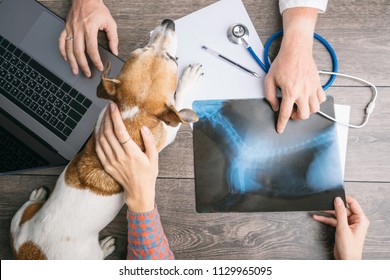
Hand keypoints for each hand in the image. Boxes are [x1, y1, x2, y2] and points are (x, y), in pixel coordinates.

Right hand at [59, 0, 117, 76]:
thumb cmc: (97, 9)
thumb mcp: (110, 22)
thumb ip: (113, 38)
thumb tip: (115, 51)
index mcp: (90, 29)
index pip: (92, 49)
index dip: (96, 61)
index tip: (99, 67)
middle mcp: (78, 30)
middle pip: (79, 52)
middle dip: (83, 65)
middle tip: (87, 74)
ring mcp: (70, 29)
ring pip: (68, 49)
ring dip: (72, 62)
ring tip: (75, 71)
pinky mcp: (66, 27)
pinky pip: (61, 41)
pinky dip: (62, 51)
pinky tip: (66, 58)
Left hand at [95, 103, 157, 212]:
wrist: (139, 192)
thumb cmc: (148, 174)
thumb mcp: (154, 157)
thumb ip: (149, 141)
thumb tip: (143, 127)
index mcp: (132, 154)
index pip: (120, 131)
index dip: (115, 117)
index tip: (113, 106)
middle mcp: (120, 157)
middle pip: (108, 133)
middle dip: (106, 117)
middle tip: (108, 107)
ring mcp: (112, 162)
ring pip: (101, 139)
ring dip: (101, 125)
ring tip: (104, 115)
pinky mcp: (107, 166)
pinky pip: (98, 148)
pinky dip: (97, 137)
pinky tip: (100, 129)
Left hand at [265, 7, 325, 132]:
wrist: (296, 50)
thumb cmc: (283, 62)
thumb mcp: (269, 79)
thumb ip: (270, 95)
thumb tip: (275, 107)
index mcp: (289, 92)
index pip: (285, 113)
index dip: (282, 124)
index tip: (280, 129)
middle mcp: (303, 92)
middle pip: (304, 115)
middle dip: (296, 117)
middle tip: (290, 111)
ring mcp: (312, 88)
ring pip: (315, 109)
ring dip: (306, 111)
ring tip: (299, 106)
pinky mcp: (318, 84)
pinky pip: (321, 99)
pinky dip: (316, 102)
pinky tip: (308, 99)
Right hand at [313, 196, 369, 259]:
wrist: (346, 260)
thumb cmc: (349, 248)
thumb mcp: (343, 228)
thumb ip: (340, 213)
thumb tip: (338, 200)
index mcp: (361, 219)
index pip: (353, 203)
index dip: (343, 199)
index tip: (334, 197)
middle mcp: (356, 221)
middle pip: (343, 209)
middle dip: (332, 208)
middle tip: (323, 205)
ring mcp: (349, 224)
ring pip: (337, 214)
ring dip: (327, 214)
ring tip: (318, 211)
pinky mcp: (343, 228)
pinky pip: (334, 220)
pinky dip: (326, 219)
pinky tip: (318, 217)